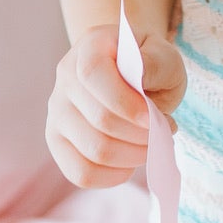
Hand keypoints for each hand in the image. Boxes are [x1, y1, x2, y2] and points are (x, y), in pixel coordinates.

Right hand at [46, 21, 186, 189]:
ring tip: (151, 144)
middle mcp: (64, 78)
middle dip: (141, 134)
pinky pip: (81, 173)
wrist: (133, 75)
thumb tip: (142, 78)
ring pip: (93, 151)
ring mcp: (56, 112)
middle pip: (99, 120)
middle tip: (164, 130)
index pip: (93, 74)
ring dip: (133, 155)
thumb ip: (157, 63)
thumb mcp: (165, 56)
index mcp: (89, 46)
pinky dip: (113, 176)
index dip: (125, 102)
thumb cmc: (150, 66)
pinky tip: (131, 162)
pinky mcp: (57, 142)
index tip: (154, 117)